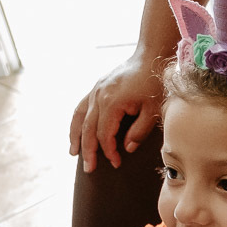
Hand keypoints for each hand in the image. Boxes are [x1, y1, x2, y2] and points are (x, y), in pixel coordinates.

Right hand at [69, 55, 163, 172]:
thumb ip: (140, 131)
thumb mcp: (153, 110)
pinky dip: (76, 121)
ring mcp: (95, 91)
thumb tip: (127, 148)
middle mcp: (98, 96)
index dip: (109, 151)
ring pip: (79, 117)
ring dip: (75, 137)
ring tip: (73, 153)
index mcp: (112, 103)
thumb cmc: (154, 84)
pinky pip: (81, 107)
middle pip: (87, 129)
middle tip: (90, 169)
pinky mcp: (96, 87)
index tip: (116, 163)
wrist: (148, 57)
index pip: (104, 134)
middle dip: (88, 150)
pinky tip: (76, 132)